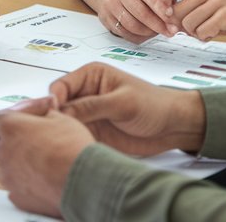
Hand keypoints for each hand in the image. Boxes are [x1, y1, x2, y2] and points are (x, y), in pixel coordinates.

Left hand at [0, 106, 93, 217]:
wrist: (84, 181)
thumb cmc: (72, 149)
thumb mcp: (61, 118)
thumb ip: (43, 112)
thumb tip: (44, 110)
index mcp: (10, 127)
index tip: (1, 119)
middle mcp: (3, 152)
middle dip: (10, 139)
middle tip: (33, 139)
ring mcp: (7, 176)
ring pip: (6, 165)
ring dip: (18, 161)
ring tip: (42, 160)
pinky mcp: (16, 195)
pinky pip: (15, 184)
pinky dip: (25, 180)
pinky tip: (43, 177)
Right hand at [51, 63, 204, 155]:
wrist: (173, 127)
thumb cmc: (153, 105)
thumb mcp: (122, 102)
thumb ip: (91, 106)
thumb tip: (61, 110)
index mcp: (90, 76)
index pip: (60, 86)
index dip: (53, 100)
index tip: (55, 114)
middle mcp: (85, 93)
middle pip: (57, 105)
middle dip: (54, 118)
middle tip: (56, 132)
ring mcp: (87, 114)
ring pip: (63, 123)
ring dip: (61, 132)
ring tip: (63, 142)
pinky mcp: (92, 132)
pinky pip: (73, 136)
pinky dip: (70, 143)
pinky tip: (71, 149)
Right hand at [99, 0, 174, 43]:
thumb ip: (162, 0)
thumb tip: (179, 12)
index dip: (161, 7)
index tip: (171, 16)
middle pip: (141, 13)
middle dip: (159, 25)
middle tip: (171, 31)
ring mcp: (110, 6)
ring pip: (133, 26)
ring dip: (149, 32)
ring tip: (159, 32)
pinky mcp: (106, 19)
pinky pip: (125, 34)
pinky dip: (139, 37)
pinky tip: (147, 35)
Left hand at [160, 0, 225, 41]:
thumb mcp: (212, 1)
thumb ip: (191, 5)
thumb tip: (167, 19)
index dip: (163, 2)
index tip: (169, 16)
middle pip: (176, 10)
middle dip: (181, 26)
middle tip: (195, 30)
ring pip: (188, 23)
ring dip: (195, 33)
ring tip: (208, 31)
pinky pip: (202, 31)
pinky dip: (206, 37)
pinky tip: (215, 34)